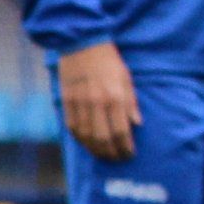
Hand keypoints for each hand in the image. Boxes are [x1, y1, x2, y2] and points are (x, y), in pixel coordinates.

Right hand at [56, 42, 139, 160]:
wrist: (81, 44)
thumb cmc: (108, 61)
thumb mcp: (126, 79)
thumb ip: (131, 103)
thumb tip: (137, 125)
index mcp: (115, 97)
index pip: (121, 131)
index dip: (126, 147)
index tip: (129, 154)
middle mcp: (97, 103)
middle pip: (103, 138)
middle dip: (111, 153)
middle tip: (116, 159)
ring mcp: (79, 103)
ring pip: (86, 136)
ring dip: (95, 150)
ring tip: (102, 155)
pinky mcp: (66, 101)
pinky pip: (73, 127)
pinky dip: (80, 139)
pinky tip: (87, 143)